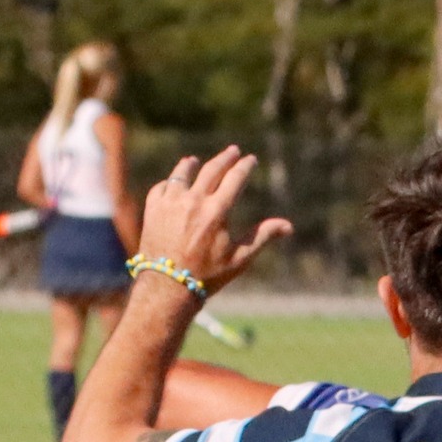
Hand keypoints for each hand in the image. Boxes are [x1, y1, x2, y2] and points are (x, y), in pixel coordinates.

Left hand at [137, 146, 292, 296]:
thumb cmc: (206, 277)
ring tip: (195, 161)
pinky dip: (171, 183)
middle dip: (225, 158)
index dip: (245, 166)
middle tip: (233, 152)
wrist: (167, 289)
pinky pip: (163, 187)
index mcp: (216, 211)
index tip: (251, 160)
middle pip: (212, 169)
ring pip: (183, 172)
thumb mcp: (238, 260)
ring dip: (192, 165)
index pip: (235, 178)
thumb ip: (262, 237)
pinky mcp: (153, 208)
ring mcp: (171, 202)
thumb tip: (288, 226)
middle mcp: (194, 201)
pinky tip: (174, 184)